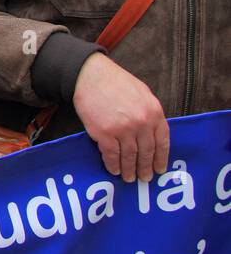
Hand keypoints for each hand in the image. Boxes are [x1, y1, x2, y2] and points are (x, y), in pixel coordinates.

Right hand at [73, 52, 168, 182]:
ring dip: (130, 169)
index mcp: (154, 112)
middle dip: (145, 168)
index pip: (162, 142)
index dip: (161, 158)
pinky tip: (114, 170)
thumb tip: (152, 132)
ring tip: (129, 178)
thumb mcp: (143, 94)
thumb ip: (150, 113)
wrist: (91, 76)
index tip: (159, 168)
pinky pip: (111, 155)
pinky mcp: (104, 134)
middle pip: (146, 152)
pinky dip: (113, 165)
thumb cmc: (116, 82)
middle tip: (144, 178)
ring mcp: (123, 130)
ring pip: (130, 156)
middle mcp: (141, 123)